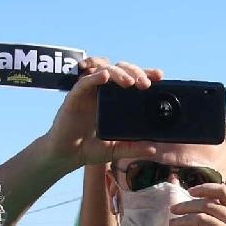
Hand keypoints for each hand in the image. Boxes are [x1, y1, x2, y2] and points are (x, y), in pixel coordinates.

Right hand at [39, 57, 164, 170]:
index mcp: (113, 100)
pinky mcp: (74, 96)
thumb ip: (133, 148)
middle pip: (120, 69)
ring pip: (104, 70)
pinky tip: (105, 77)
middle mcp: (102, 91)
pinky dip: (95, 77)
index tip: (159, 75)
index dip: (144, 73)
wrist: (66, 156)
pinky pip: (84, 81)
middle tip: (145, 84)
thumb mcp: (115, 151)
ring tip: (130, 83)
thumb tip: (154, 149)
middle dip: (135, 72)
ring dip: (119, 73)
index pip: (130, 79)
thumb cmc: (88, 149)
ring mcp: (88, 92)